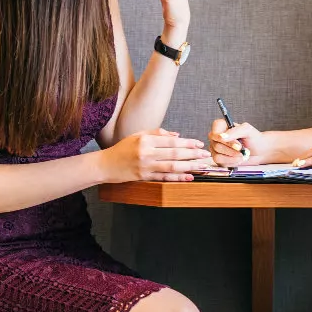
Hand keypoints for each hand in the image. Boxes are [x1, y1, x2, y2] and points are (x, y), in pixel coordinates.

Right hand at [99, 128, 213, 182]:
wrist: (106, 165)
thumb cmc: (122, 149)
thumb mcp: (138, 135)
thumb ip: (157, 134)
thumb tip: (177, 135)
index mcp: (145, 140)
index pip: (171, 141)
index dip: (187, 143)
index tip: (199, 144)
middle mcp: (146, 153)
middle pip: (174, 153)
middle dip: (193, 154)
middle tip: (206, 155)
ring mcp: (145, 166)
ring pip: (172, 166)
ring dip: (189, 166)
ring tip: (202, 166)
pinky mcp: (144, 177)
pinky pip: (164, 178)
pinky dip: (178, 178)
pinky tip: (189, 177)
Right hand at [208, 119, 281, 166]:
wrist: (259, 151)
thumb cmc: (253, 138)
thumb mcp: (247, 130)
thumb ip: (235, 131)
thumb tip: (222, 137)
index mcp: (222, 126)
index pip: (215, 129)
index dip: (220, 136)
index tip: (230, 141)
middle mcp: (217, 137)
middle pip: (216, 144)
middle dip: (230, 148)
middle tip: (241, 148)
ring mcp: (216, 148)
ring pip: (217, 155)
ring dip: (232, 156)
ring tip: (242, 154)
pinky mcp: (219, 158)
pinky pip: (220, 162)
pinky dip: (231, 161)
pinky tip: (238, 158)